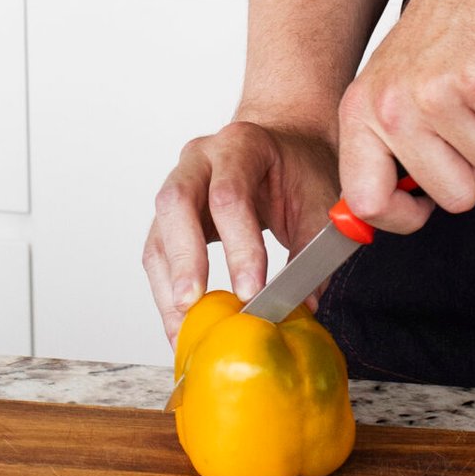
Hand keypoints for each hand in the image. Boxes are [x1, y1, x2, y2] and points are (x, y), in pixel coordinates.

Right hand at [143, 122, 339, 341]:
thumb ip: (311, 248)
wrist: (282, 149)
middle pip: (176, 204)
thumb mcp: (317, 198)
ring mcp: (178, 185)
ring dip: (169, 286)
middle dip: (184, 260)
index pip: (229, 194)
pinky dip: (167, 292)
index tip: (251, 292)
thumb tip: (304, 304)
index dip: (238, 246)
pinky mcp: (170, 218)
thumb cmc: (298, 170)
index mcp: (240, 144)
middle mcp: (199, 159)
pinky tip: (180, 325)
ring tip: (184, 331)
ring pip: (159, 234)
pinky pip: (157, 255)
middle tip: (194, 305)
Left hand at [337, 0, 474, 228]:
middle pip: (452, 197)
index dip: (403, 218)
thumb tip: (374, 217)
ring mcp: (435, 94)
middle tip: (469, 115)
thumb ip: (386, 149)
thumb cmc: (449, 36)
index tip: (422, 205)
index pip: (365, 202)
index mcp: (360, 111)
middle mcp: (391, 105)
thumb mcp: (395, 90)